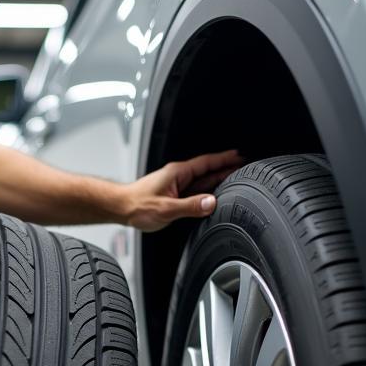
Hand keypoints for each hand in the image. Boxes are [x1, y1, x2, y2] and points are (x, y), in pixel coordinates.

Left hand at [122, 149, 244, 231]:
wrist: (121, 209)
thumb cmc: (137, 206)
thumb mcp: (166, 208)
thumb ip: (190, 206)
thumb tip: (211, 202)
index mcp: (178, 173)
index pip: (206, 163)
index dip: (224, 159)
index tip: (239, 156)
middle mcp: (179, 177)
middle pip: (208, 171)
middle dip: (226, 167)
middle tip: (244, 166)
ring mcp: (177, 186)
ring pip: (203, 181)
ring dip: (218, 179)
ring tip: (236, 178)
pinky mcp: (174, 196)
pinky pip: (196, 192)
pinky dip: (208, 192)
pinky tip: (215, 196)